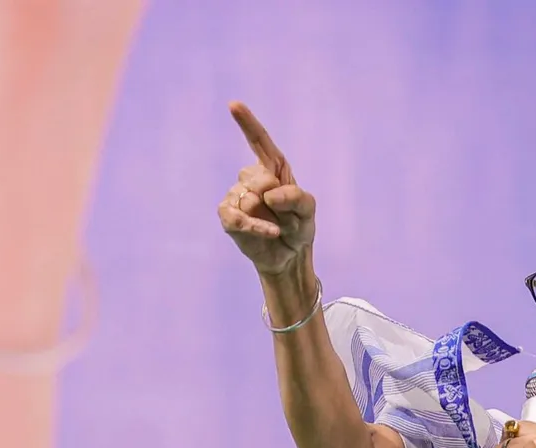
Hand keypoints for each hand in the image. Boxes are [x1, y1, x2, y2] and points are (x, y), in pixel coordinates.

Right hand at [218, 101, 315, 276]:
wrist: (289, 255)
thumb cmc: (299, 227)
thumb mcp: (308, 210)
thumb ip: (296, 197)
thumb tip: (269, 194)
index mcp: (273, 168)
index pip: (259, 141)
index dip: (247, 123)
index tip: (234, 105)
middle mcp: (252, 177)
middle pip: (257, 177)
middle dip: (275, 198)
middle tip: (284, 214)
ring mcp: (237, 195)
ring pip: (247, 199)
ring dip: (268, 217)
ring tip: (276, 226)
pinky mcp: (228, 215)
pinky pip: (237, 218)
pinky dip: (256, 227)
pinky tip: (270, 232)